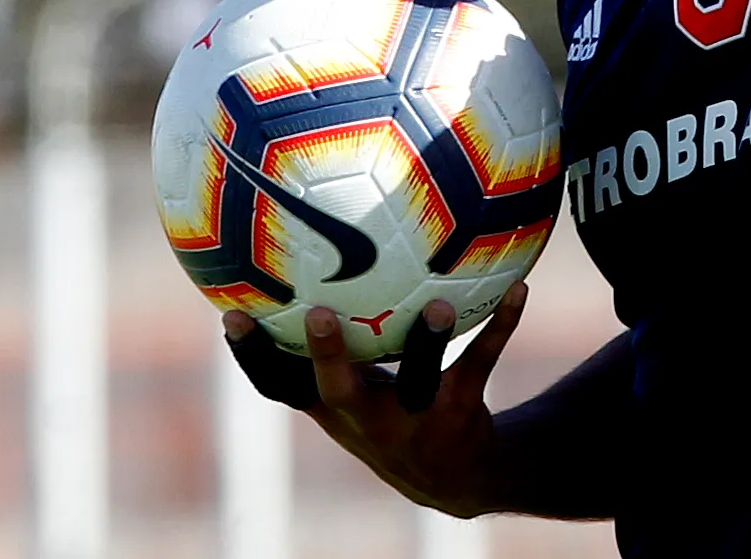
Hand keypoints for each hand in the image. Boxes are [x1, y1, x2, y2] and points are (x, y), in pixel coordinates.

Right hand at [222, 283, 529, 515]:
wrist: (451, 477)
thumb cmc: (383, 416)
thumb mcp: (344, 394)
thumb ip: (313, 351)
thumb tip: (279, 273)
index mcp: (333, 408)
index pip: (280, 386)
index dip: (253, 356)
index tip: (231, 314)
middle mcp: (368, 418)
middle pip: (341, 390)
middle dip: (327, 357)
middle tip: (320, 314)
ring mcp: (415, 418)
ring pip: (420, 379)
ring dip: (428, 341)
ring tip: (441, 303)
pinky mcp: (460, 410)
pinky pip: (481, 362)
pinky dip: (501, 326)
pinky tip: (519, 289)